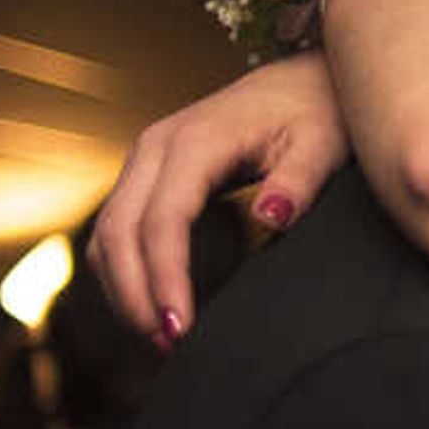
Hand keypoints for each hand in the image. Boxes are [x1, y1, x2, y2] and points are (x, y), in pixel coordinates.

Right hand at [88, 58, 350, 344]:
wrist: (303, 81)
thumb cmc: (316, 113)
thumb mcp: (321, 144)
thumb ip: (299, 181)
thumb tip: (273, 216)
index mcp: (196, 140)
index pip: (163, 220)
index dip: (166, 278)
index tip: (181, 328)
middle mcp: (156, 146)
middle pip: (120, 230)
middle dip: (135, 294)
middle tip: (167, 347)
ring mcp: (145, 159)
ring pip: (108, 232)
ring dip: (124, 288)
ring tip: (160, 339)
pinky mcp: (147, 175)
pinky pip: (117, 228)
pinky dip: (124, 271)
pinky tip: (152, 307)